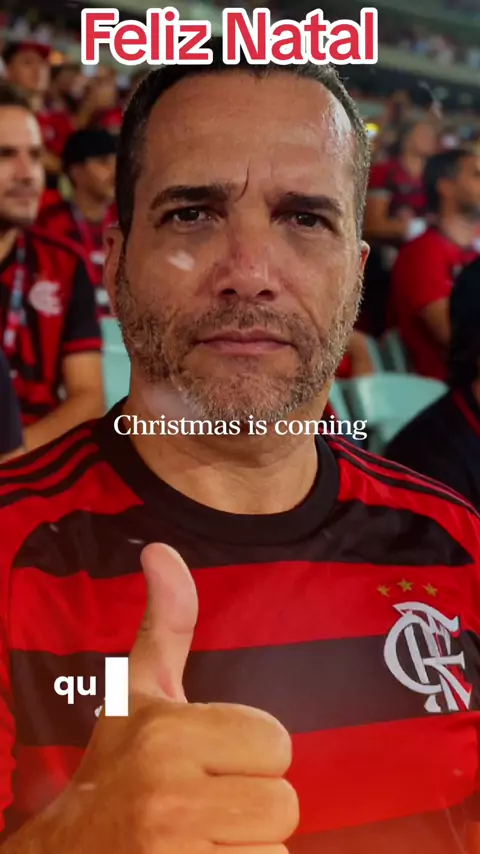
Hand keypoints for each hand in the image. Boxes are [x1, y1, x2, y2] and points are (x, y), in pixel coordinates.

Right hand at [56, 544, 298, 852]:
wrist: (71, 853)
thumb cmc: (117, 765)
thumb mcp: (138, 691)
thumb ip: (165, 623)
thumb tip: (161, 549)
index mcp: (168, 734)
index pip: (276, 742)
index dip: (251, 751)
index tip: (213, 759)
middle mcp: (169, 797)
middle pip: (284, 801)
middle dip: (254, 802)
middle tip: (211, 802)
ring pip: (276, 849)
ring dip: (250, 845)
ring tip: (205, 836)